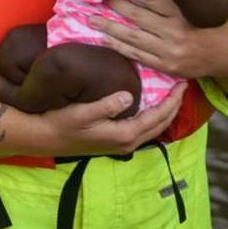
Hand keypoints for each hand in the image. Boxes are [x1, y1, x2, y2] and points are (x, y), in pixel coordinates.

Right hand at [33, 82, 184, 156]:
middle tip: (182, 87)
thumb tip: (128, 96)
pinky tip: (150, 104)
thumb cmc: (61, 123)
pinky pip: (142, 128)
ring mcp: (121, 144)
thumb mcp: (82, 113)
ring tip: (171, 95)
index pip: (157, 117)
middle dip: (174, 106)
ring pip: (153, 128)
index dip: (172, 101)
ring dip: (164, 112)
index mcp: (124, 135)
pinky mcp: (115, 141)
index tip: (182, 84)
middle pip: (161, 124)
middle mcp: (127, 142)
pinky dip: (152, 116)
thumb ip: (106, 105)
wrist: (44, 138)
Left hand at [93, 0, 227, 79]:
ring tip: (90, 18)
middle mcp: (176, 32)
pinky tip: (104, 38)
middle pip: (138, 15)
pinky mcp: (166, 66)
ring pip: (133, 36)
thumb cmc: (225, 22)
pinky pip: (137, 55)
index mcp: (186, 12)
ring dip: (109, 27)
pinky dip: (119, 46)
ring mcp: (170, 51)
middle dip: (115, 4)